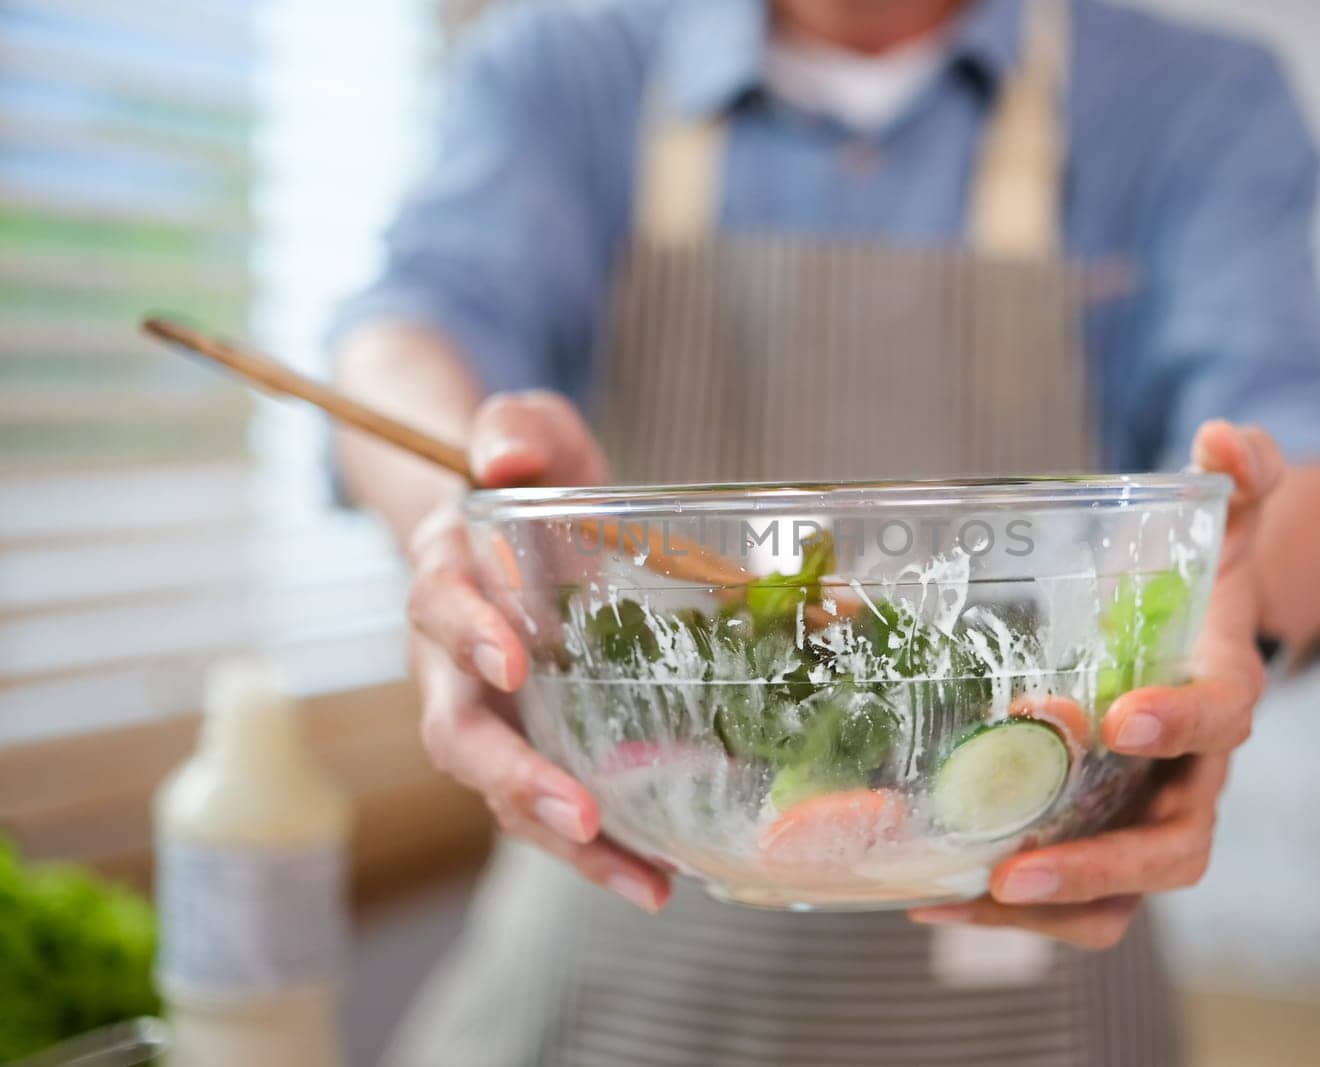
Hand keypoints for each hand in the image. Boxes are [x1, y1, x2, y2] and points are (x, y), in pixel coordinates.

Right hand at [406, 391, 671, 912]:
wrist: (512, 517)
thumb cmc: (530, 476)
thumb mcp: (530, 432)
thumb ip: (516, 429)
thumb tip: (502, 455)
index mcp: (449, 578)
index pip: (439, 610)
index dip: (469, 636)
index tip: (513, 662)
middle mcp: (452, 659)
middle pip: (456, 731)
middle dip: (513, 775)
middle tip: (576, 810)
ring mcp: (490, 711)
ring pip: (500, 789)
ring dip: (560, 836)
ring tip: (638, 879)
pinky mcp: (533, 742)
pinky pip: (548, 805)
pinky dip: (596, 849)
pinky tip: (656, 880)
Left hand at [909, 420, 1283, 945]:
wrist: (1193, 644)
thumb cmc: (1199, 586)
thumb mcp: (1220, 524)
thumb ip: (1239, 475)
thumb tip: (1223, 439)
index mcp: (1224, 695)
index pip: (1220, 722)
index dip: (1177, 723)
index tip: (1116, 717)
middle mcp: (1193, 777)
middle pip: (1173, 850)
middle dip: (1099, 864)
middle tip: (1017, 862)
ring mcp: (1147, 821)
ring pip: (1121, 899)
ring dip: (1042, 908)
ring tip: (957, 894)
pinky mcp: (1100, 845)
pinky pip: (1069, 902)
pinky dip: (1005, 908)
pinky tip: (927, 892)